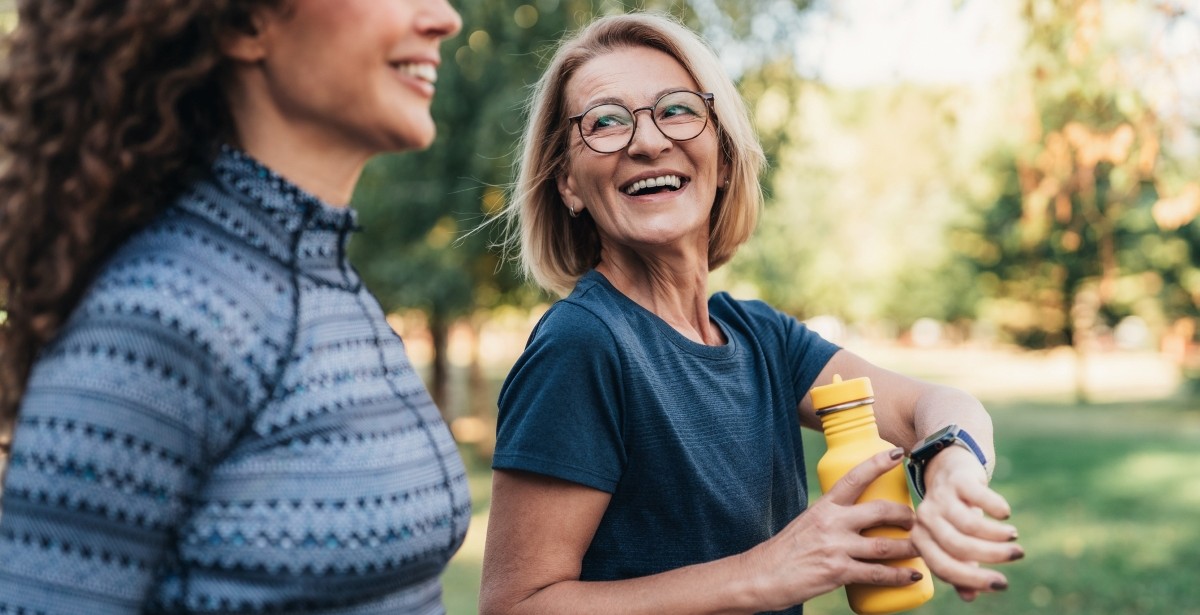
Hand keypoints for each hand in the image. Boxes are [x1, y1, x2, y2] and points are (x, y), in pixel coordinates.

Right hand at [743, 448, 923, 611]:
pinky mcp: (838, 572)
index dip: (878, 463)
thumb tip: (863, 522)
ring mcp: (835, 547)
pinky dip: (900, 576)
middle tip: (916, 520)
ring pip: (885, 545)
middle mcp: (831, 522)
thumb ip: (834, 520)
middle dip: (906, 514)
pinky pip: (878, 573)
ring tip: (923, 548)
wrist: (763, 576)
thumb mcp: (808, 523)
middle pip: (880, 511)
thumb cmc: (787, 551)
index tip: (898, 453)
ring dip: (911, 547)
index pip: (854, 477)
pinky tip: (913, 575)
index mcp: (824, 506)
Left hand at [911, 446, 1021, 600]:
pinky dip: (996, 508)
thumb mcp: (955, 541)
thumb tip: (970, 597)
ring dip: (997, 535)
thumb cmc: (955, 514)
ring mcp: (940, 496)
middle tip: (1017, 555)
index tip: (1002, 584)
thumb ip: (961, 568)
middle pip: (958, 547)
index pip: (943, 567)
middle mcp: (925, 518)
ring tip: (1014, 537)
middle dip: (992, 556)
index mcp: (921, 539)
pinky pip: (978, 497)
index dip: (973, 579)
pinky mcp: (957, 479)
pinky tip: (1005, 514)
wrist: (950, 468)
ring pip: (970, 525)